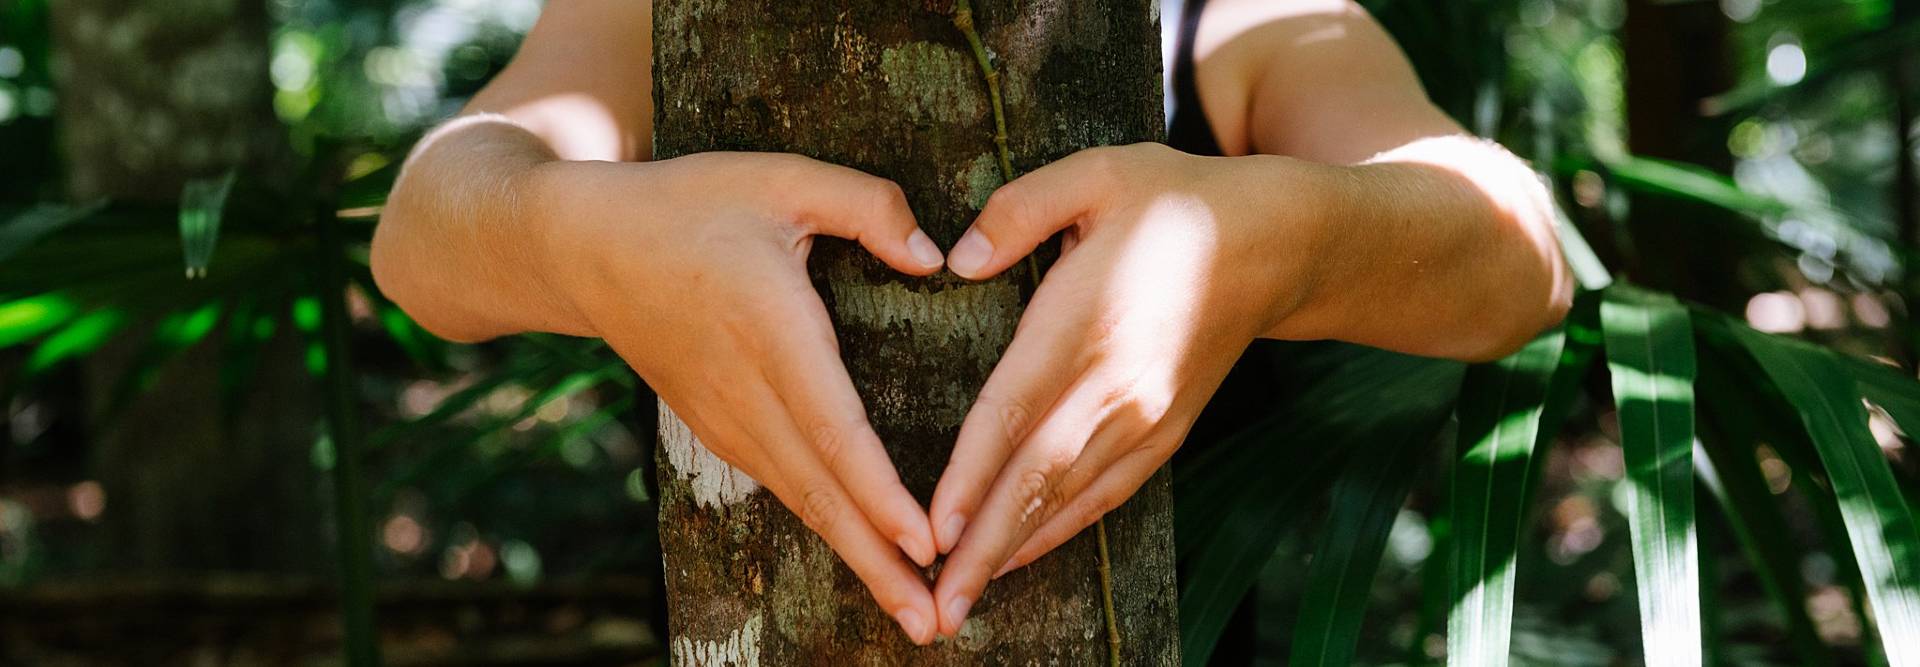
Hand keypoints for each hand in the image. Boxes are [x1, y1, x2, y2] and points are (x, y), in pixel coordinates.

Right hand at [526, 153, 946, 643]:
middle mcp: (744, 391)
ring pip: (800, 502)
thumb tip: (934, 258)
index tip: (923, 542)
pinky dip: (826, 529)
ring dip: (857, 561)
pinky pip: (781, 488)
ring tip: (913, 615)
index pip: (831, 426)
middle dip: (878, 563)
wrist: (578, 248)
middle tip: (933, 626)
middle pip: (819, 492)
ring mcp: (724, 418)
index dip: (878, 491)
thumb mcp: (779, 175)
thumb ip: (867, 204)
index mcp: (768, 328)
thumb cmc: (685, 203)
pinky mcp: (716, 428)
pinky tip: (864, 558)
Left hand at [925, 143, 1331, 633]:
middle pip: (1035, 479)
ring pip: (1069, 499)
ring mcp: (1147, 418)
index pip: (1013, 412)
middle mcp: (1118, 386)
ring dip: (1013, 552)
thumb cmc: (1176, 200)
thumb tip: (954, 260)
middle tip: (936, 605)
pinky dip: (1059, 531)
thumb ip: (1018, 211)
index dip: (969, 475)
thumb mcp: (1097, 173)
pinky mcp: (1166, 432)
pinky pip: (1105, 495)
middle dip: (982, 547)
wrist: (1279, 243)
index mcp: (1088, 323)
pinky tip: (1017, 555)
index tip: (932, 528)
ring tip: (963, 602)